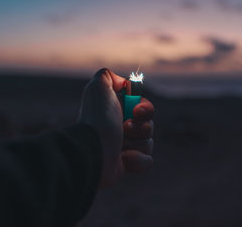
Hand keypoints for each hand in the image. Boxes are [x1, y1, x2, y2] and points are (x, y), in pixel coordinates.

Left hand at [78, 68, 153, 187]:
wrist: (92, 151)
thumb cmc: (97, 120)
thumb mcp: (98, 87)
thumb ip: (107, 76)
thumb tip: (122, 83)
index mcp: (116, 111)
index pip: (143, 107)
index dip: (145, 108)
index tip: (137, 111)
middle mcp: (120, 128)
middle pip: (149, 125)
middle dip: (142, 127)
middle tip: (125, 127)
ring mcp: (124, 147)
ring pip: (149, 143)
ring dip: (137, 143)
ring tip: (121, 146)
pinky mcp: (127, 164)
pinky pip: (147, 160)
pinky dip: (137, 160)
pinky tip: (122, 158)